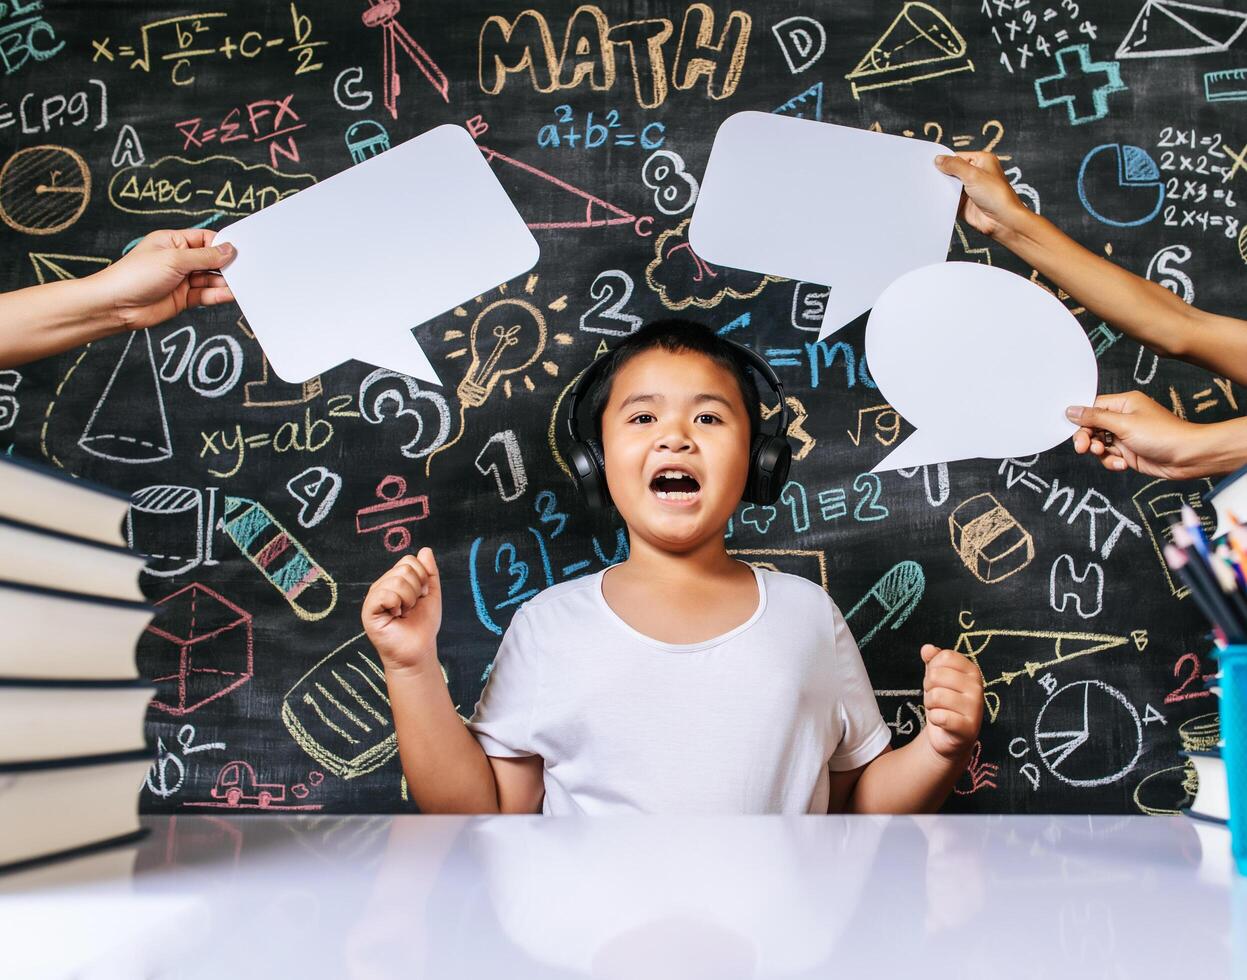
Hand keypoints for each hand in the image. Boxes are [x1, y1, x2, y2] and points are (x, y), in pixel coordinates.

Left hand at [91, 228, 235, 330]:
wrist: (116, 306)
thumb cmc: (136, 275)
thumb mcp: (174, 259)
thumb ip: (205, 256)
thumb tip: (229, 249)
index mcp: (174, 242)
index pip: (206, 239)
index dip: (222, 245)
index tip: (239, 252)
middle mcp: (179, 260)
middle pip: (211, 260)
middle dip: (226, 265)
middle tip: (244, 270)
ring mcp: (182, 280)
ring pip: (211, 279)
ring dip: (224, 282)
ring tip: (239, 285)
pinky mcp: (184, 299)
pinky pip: (206, 295)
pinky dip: (218, 295)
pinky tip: (229, 295)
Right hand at [362, 548, 441, 673]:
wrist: (418, 650)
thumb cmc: (423, 624)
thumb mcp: (431, 594)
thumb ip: (429, 572)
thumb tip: (425, 550)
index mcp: (394, 581)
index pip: (409, 561)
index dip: (422, 578)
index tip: (421, 596)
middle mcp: (382, 586)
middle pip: (404, 568)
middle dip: (416, 589)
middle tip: (411, 607)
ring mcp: (374, 597)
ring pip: (397, 580)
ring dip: (408, 599)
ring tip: (404, 612)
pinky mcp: (368, 610)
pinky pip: (385, 593)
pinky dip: (397, 604)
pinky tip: (395, 616)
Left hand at [920, 644, 982, 761]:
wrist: (949, 736)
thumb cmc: (945, 702)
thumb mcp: (937, 678)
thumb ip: (933, 660)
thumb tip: (927, 648)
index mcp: (972, 671)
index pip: (945, 656)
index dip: (933, 668)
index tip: (938, 681)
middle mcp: (977, 688)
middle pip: (936, 675)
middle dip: (928, 688)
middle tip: (937, 698)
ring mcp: (975, 709)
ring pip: (936, 696)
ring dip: (930, 704)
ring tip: (939, 709)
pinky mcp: (968, 728)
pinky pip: (940, 717)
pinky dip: (934, 719)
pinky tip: (942, 722)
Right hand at [933, 151, 1029, 239]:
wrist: (1002, 221)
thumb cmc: (996, 195)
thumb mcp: (973, 174)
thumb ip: (954, 165)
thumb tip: (938, 159)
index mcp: (981, 161)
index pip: (957, 157)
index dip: (944, 160)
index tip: (929, 163)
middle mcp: (975, 174)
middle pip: (952, 171)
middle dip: (941, 174)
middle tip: (925, 175)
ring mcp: (969, 189)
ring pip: (949, 185)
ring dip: (941, 188)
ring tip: (926, 187)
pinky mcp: (963, 203)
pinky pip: (949, 199)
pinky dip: (942, 199)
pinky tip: (932, 199)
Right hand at [1066, 390, 1216, 478]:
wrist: (1187, 457)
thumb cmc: (1163, 435)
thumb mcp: (1124, 424)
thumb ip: (1095, 417)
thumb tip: (1072, 410)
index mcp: (1124, 404)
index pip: (1092, 407)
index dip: (1080, 420)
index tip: (1073, 431)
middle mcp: (1123, 418)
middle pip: (1092, 427)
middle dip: (1087, 439)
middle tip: (1084, 448)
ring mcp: (1126, 436)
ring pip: (1098, 444)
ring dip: (1100, 452)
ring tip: (1108, 455)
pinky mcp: (1129, 452)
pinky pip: (1109, 456)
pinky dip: (1112, 461)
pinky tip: (1123, 464)